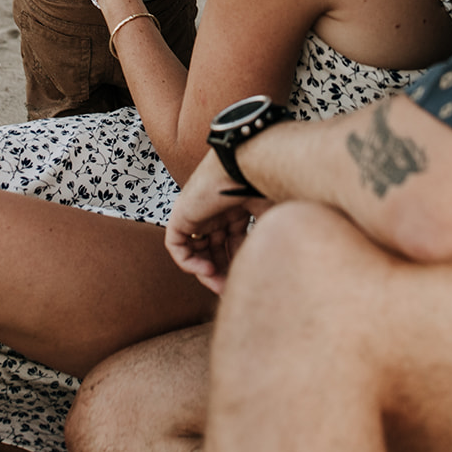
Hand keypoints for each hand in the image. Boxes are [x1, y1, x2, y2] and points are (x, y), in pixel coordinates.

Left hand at [166, 149, 265, 293]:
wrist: (248, 162)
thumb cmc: (265, 183)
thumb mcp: (273, 216)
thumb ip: (270, 237)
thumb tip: (276, 262)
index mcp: (235, 209)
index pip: (231, 243)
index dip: (237, 263)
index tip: (246, 280)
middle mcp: (215, 211)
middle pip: (213, 249)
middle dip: (222, 272)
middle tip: (230, 289)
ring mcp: (197, 212)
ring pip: (194, 250)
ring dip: (206, 272)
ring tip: (219, 285)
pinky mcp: (181, 214)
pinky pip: (176, 246)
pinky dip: (188, 262)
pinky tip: (206, 270)